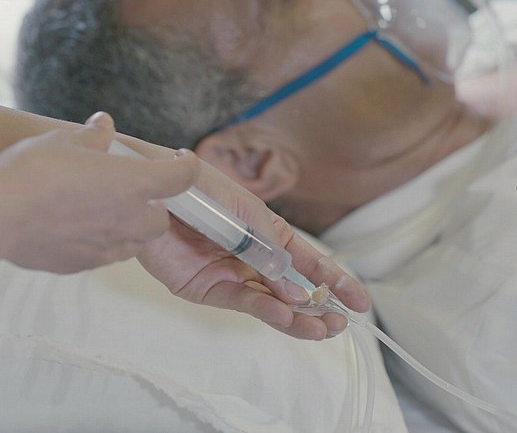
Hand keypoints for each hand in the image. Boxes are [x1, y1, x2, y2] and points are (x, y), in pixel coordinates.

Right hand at [0, 112, 199, 272]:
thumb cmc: (35, 171)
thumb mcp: (66, 141)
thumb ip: (93, 136)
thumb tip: (103, 125)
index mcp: (135, 183)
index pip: (182, 176)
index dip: (187, 165)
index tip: (181, 159)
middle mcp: (129, 219)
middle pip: (161, 220)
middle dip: (153, 207)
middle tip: (131, 191)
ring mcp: (107, 247)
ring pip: (135, 242)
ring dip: (129, 228)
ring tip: (104, 211)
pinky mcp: (82, 264)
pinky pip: (104, 255)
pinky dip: (101, 243)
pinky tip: (76, 229)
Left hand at [128, 138, 370, 340]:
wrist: (155, 190)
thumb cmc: (202, 187)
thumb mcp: (248, 212)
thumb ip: (271, 250)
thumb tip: (296, 289)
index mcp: (268, 234)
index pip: (309, 262)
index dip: (336, 282)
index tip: (360, 303)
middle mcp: (252, 258)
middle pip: (292, 290)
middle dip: (318, 308)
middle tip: (339, 323)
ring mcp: (229, 274)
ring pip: (269, 303)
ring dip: (296, 317)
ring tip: (320, 329)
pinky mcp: (204, 287)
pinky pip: (240, 301)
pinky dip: (264, 308)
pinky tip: (284, 314)